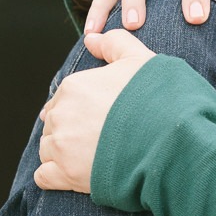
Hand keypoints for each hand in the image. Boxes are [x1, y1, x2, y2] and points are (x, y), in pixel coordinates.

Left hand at [35, 30, 156, 192]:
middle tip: (104, 137)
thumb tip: (90, 38)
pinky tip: (78, 175)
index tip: (108, 116)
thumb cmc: (160, 99)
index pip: (66, 97)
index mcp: (74, 86)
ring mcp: (60, 146)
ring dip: (64, 153)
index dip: (86, 107)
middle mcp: (61, 114)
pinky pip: (44, 177)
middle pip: (55, 122)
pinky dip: (56, 177)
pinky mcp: (64, 175)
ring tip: (95, 157)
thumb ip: (115, 43)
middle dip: (73, 129)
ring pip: (48, 149)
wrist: (171, 142)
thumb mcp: (142, 60)